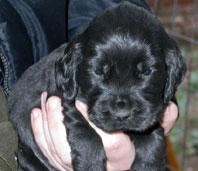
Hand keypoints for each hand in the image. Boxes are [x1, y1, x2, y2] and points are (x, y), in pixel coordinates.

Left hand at [31, 92, 177, 170]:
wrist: (108, 161)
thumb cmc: (132, 145)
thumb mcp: (147, 136)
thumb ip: (157, 124)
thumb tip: (169, 107)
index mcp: (119, 159)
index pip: (113, 147)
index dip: (97, 126)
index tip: (84, 101)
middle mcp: (96, 166)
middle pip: (72, 151)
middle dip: (59, 124)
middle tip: (56, 98)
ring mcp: (75, 165)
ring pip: (55, 150)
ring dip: (47, 123)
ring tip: (46, 99)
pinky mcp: (61, 162)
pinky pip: (46, 149)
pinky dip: (39, 131)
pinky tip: (37, 113)